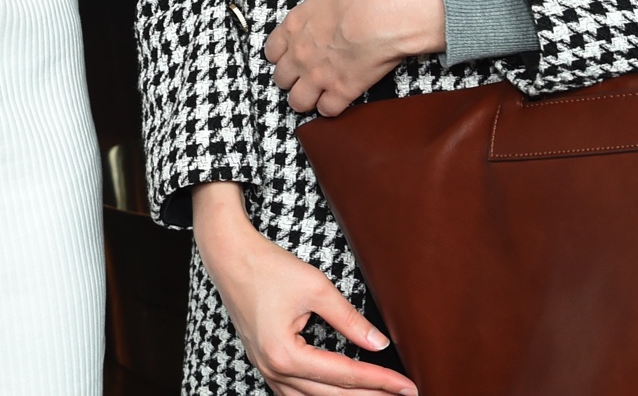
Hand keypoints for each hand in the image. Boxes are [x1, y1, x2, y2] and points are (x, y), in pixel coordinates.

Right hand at [192, 184, 415, 394]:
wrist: (230, 255)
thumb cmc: (267, 267)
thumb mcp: (316, 288)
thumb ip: (350, 320)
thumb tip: (378, 343)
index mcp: (285, 354)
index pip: (344, 374)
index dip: (381, 380)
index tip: (407, 385)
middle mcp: (272, 369)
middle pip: (331, 395)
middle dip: (371, 395)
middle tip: (403, 394)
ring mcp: (265, 368)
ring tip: (377, 394)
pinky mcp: (265, 361)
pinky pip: (296, 391)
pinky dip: (321, 393)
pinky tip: (339, 391)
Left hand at [265, 0, 444, 115]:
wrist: (381, 14)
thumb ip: (318, 13)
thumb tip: (326, 16)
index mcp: (294, 27)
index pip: (272, 52)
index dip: (281, 58)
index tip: (289, 59)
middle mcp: (300, 54)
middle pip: (281, 79)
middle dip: (292, 80)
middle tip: (304, 77)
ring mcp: (318, 75)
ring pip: (298, 102)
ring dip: (306, 99)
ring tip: (316, 96)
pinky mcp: (341, 91)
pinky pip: (327, 110)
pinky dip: (332, 108)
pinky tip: (338, 101)